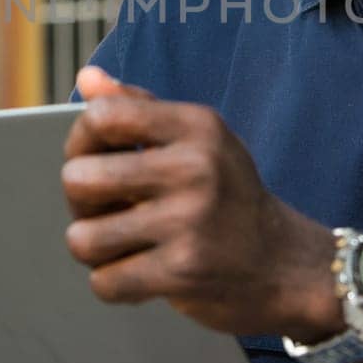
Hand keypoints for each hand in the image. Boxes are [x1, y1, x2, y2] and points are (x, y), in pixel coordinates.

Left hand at [63, 67, 341, 338]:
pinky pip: (105, 282)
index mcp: (196, 126)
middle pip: (78, 178)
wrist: (285, 265)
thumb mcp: (197, 140)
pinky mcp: (183, 271)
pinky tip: (141, 274)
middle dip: (81, 202)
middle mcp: (195, 167)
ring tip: (123, 245)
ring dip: (95, 248)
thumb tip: (87, 78)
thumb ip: (139, 107)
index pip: (101, 117)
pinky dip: (115, 284)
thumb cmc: (228, 197)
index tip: (97, 159)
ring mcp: (189, 221)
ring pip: (82, 238)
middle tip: (110, 210)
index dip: (81, 141)